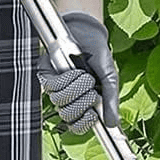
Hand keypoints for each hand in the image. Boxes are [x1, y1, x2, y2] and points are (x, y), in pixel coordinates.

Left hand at [38, 12, 119, 133]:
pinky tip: (71, 70)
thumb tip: (113, 124)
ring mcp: (56, 88)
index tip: (92, 115)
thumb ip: (111, 101)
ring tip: (83, 75)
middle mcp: (69, 100)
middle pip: (68, 115)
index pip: (78, 126)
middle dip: (82, 101)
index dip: (83, 123)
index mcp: (84, 105)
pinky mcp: (46, 76)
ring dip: (74, 87)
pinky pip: (51, 87)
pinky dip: (64, 78)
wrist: (87, 33)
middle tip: (91, 86)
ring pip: (60, 101)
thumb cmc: (98, 56)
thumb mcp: (110, 78)